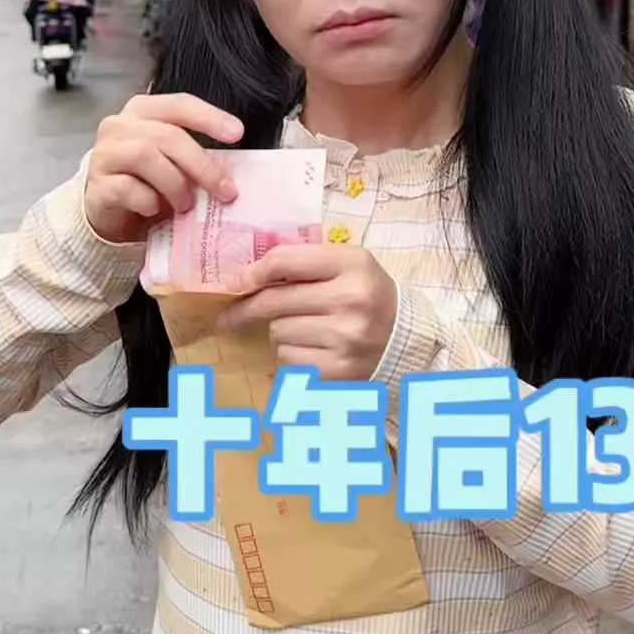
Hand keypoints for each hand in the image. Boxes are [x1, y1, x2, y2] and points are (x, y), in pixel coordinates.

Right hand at [83, 92, 244, 243]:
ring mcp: (105, 154)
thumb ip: (195, 158)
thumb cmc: (146, 181)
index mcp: (143, 111)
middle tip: (225, 190)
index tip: (237, 134)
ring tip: (186, 205)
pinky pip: (127, 188)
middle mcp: (120, 126)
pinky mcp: (97, 185)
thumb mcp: (173, 163)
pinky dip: (149, 201)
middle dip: (201, 164)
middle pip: (167, 135)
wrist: (109, 211)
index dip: (209, 117)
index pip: (179, 104)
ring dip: (176, 184)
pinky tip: (154, 210)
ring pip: (146, 156)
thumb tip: (231, 174)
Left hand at [218, 245, 397, 381]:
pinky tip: (315, 352)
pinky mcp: (338, 371)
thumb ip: (302, 263)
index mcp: (353, 265)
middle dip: (246, 309)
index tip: (233, 283)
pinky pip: (288, 362)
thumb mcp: (346, 267)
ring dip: (282, 333)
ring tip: (309, 332)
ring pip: (278, 334)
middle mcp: (350, 300)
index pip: (285, 262)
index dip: (252, 272)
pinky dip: (293, 357)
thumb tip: (242, 280)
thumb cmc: (367, 297)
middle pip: (274, 301)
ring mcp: (345, 338)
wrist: (406, 341)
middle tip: (227, 317)